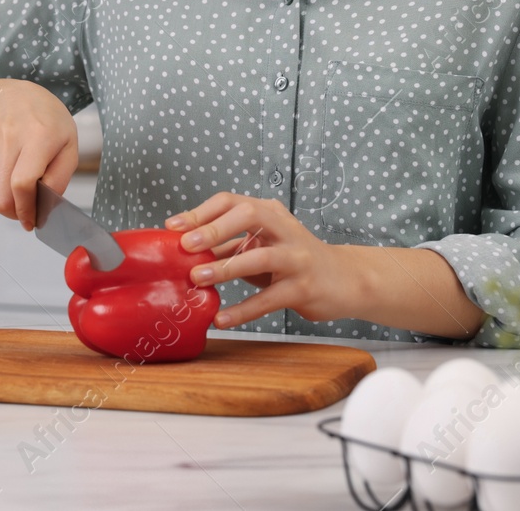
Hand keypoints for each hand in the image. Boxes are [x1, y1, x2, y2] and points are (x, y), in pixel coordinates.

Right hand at [0, 79, 78, 230]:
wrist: (14, 95)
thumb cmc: (47, 121)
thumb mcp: (69, 145)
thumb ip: (60, 178)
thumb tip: (44, 207)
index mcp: (38, 136)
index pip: (23, 185)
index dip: (26, 210)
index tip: (31, 221)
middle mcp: (7, 137)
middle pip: (1, 197)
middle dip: (15, 213)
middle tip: (26, 211)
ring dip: (5, 202)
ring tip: (19, 192)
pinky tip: (7, 176)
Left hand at [165, 192, 358, 327]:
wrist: (346, 279)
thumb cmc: (295, 259)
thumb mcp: (262, 245)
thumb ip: (229, 246)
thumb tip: (183, 250)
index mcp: (270, 213)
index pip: (232, 201)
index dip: (200, 212)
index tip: (173, 227)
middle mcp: (285, 229)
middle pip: (249, 215)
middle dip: (214, 228)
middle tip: (185, 246)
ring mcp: (296, 257)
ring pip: (260, 257)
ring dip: (226, 267)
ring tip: (197, 279)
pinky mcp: (304, 287)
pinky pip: (269, 299)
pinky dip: (243, 309)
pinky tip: (222, 318)